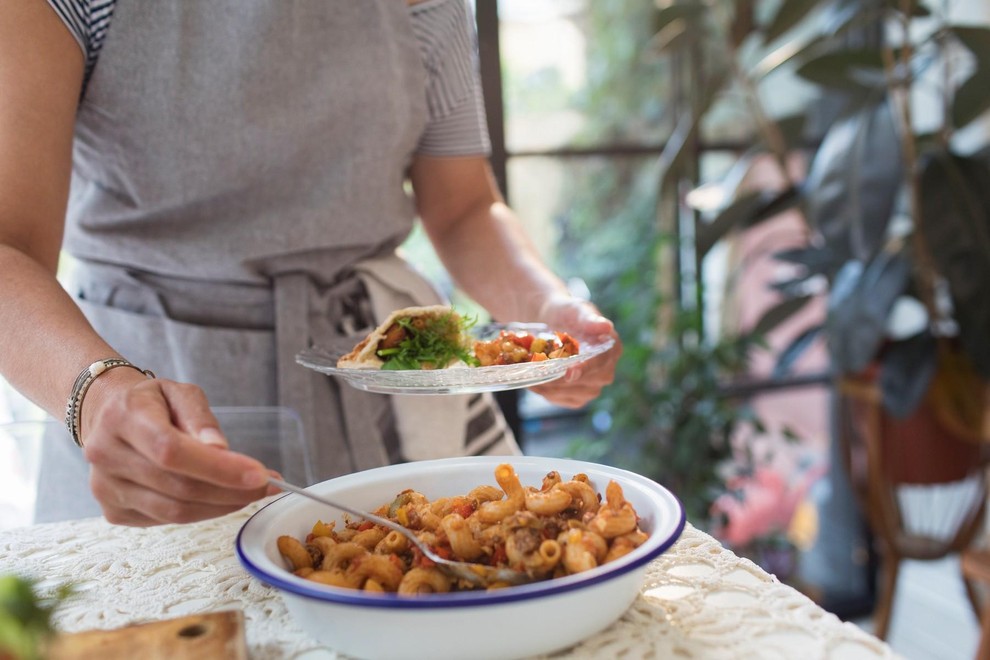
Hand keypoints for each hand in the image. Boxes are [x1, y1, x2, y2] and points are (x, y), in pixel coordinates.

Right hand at [79, 370, 277, 525]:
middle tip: (265, 485)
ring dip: (221, 506)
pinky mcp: (113, 511)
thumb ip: (200, 417)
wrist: (107, 417)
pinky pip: (167, 520)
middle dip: (231, 490)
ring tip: (249, 493)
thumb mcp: (179, 392)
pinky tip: (219, 498)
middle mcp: (106, 455)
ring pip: (175, 511)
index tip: (259, 474)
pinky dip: (202, 512)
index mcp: (122, 417)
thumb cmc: (151, 403)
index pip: (172, 451)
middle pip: (178, 486)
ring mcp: (106, 488)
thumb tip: (220, 448)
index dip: (219, 468)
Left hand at [528, 296, 621, 408]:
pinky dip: (546, 393)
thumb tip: (606, 326)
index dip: (585, 369)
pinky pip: (562, 399)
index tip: (568, 372)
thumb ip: (589, 318)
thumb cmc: (565, 313)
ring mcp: (592, 386)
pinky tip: (533, 382)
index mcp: (611, 349)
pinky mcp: (576, 396)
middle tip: (537, 374)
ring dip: (549, 387)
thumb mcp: (575, 309)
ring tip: (530, 377)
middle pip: (586, 383)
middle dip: (560, 380)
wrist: (549, 322)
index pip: (601, 363)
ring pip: (572, 395)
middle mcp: (605, 371)